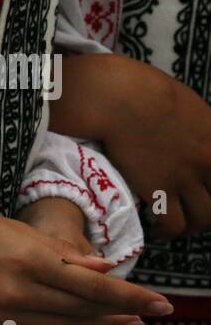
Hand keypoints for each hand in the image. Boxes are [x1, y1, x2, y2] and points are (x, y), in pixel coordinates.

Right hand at [0, 199, 170, 324]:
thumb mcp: (12, 229)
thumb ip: (58, 253)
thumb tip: (100, 270)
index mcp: (29, 260)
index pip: (95, 287)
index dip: (132, 298)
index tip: (161, 304)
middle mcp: (19, 293)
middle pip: (84, 313)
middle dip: (121, 317)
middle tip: (148, 318)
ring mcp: (2, 316)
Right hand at [53, 53, 210, 239]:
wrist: (122, 100)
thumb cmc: (147, 93)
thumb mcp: (192, 108)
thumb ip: (203, 130)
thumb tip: (198, 138)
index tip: (203, 191)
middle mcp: (208, 161)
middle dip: (207, 211)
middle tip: (191, 211)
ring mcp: (185, 178)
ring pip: (203, 218)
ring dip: (191, 225)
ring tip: (174, 224)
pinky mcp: (159, 190)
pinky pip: (173, 223)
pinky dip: (168, 231)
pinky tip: (156, 227)